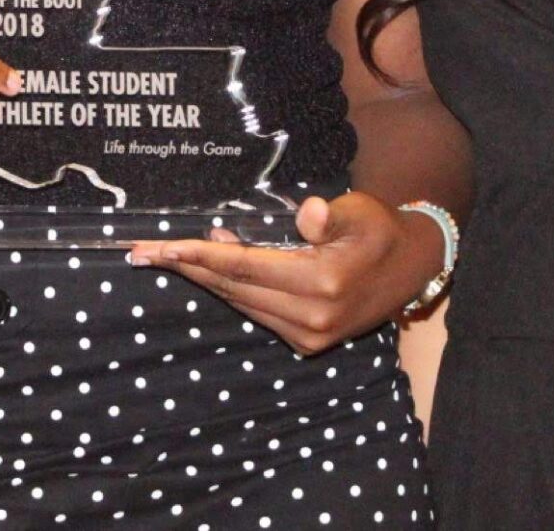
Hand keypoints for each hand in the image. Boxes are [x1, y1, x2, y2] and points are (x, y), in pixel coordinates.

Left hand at [124, 191, 443, 354]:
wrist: (412, 269)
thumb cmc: (381, 230)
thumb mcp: (361, 211)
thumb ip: (329, 214)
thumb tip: (304, 215)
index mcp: (323, 284)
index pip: (245, 267)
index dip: (200, 256)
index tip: (162, 247)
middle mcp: (311, 318)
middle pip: (233, 288)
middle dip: (186, 269)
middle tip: (141, 252)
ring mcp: (308, 335)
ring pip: (240, 302)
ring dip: (203, 279)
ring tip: (167, 256)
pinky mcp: (306, 341)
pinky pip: (255, 311)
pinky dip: (230, 289)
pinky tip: (209, 267)